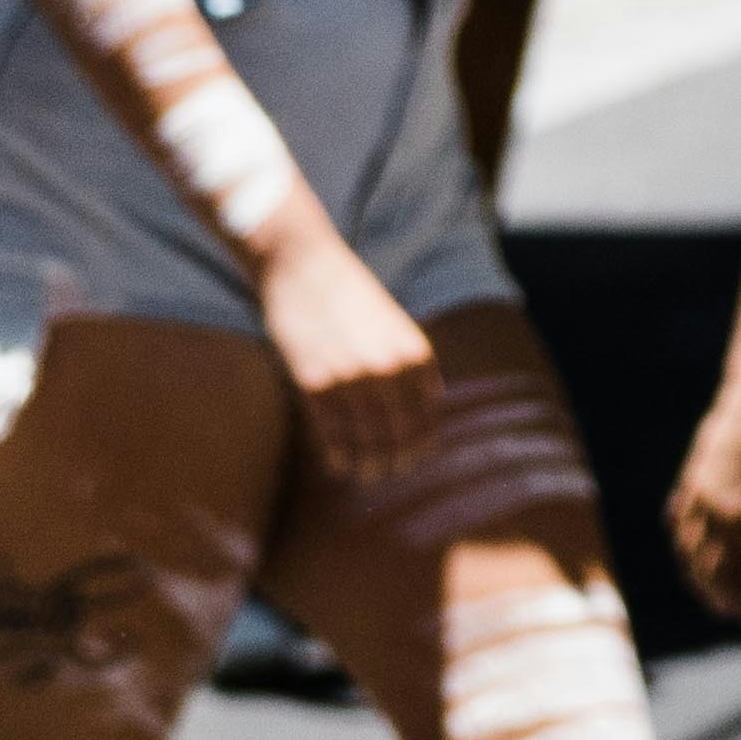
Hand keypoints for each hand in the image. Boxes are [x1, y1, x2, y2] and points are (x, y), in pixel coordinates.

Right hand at [259, 236, 447, 494]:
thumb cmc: (350, 296)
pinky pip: (332, 432)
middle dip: (393, 462)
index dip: (418, 449)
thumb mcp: (396, 324)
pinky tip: (337, 464)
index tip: (409, 462)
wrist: (304, 265)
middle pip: (398, 436)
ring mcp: (351, 376)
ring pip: (365, 439)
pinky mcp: (314, 381)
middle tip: (383, 474)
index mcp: (414, 353)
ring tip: (362, 474)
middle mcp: (388, 368)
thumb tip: (435, 398)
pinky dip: (338, 454)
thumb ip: (415, 361)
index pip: (425, 419)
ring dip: (366, 464)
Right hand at [665, 377, 740, 625]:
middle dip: (722, 597)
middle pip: (716, 572)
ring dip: (698, 579)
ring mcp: (705, 501)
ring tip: (706, 593)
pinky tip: (687, 555)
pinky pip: (680, 524)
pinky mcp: (691, 483)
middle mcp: (728, 520)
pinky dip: (682, 544)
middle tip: (729, 612)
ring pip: (692, 553)